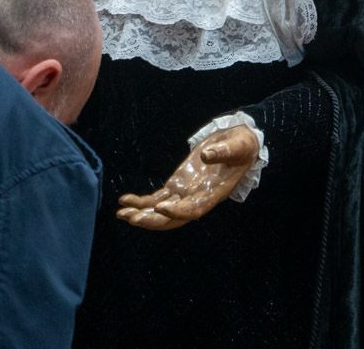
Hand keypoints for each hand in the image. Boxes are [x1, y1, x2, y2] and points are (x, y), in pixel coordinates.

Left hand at [115, 124, 260, 229]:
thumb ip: (224, 151)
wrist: (238, 143)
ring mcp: (185, 193)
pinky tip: (124, 200)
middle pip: (173, 218)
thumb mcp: (238, 145)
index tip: (160, 207)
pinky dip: (141, 201)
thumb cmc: (242, 145)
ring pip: (161, 211)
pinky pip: (156, 198)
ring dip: (142, 214)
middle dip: (153, 220)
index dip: (177, 211)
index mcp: (213, 193)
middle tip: (133, 218)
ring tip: (122, 213)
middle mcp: (198, 198)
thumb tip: (205, 155)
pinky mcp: (177, 185)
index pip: (194, 209)